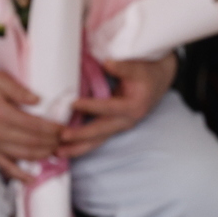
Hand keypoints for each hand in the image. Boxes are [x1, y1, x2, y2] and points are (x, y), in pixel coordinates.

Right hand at [0, 29, 63, 180]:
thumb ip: (20, 90)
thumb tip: (38, 101)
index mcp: (2, 114)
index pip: (37, 126)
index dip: (55, 130)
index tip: (66, 130)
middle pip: (34, 143)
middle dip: (54, 143)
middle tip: (67, 141)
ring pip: (24, 155)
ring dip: (44, 155)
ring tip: (58, 152)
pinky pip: (5, 167)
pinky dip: (20, 174)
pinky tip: (32, 178)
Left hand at [63, 53, 177, 157]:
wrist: (158, 81)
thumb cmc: (147, 73)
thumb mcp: (138, 68)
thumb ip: (123, 67)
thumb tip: (107, 64)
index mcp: (133, 107)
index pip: (110, 108)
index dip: (92, 106)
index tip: (73, 103)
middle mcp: (127, 121)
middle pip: (102, 132)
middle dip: (81, 136)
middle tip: (62, 136)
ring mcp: (119, 126)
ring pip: (98, 140)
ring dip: (78, 147)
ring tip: (59, 152)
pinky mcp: (113, 126)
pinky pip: (96, 138)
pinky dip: (81, 144)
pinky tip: (66, 148)